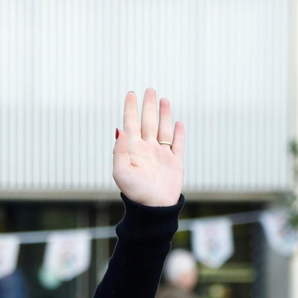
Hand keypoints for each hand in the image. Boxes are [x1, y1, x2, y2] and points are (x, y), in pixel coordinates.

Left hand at [112, 89, 184, 207]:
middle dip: (148, 106)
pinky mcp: (175, 163)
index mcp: (133, 150)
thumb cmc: (135, 192)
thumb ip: (119, 151)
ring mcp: (161, 155)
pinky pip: (178, 145)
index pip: (131, 123)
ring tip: (163, 100)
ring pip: (163, 129)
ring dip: (163, 115)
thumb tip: (120, 130)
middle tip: (149, 90)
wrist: (154, 208)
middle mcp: (147, 150)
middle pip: (148, 122)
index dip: (131, 109)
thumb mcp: (121, 173)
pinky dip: (178, 133)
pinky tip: (178, 123)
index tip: (131, 94)